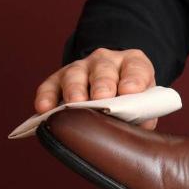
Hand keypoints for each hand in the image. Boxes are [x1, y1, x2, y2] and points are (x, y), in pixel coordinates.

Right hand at [34, 48, 158, 129]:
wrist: (113, 88)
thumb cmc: (131, 99)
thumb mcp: (143, 103)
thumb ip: (143, 113)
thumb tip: (137, 127)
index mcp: (132, 64)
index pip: (136, 68)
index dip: (133, 79)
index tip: (130, 91)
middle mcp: (106, 61)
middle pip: (104, 70)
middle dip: (102, 84)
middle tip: (102, 98)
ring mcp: (81, 67)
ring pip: (76, 75)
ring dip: (75, 90)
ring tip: (75, 104)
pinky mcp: (59, 78)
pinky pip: (50, 86)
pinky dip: (47, 97)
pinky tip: (45, 109)